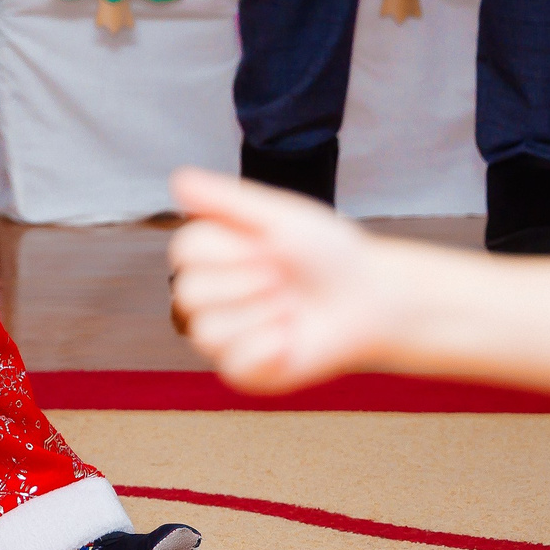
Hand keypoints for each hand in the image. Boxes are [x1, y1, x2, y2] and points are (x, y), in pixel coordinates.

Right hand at [168, 168, 391, 393]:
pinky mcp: (244, 370)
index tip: (267, 247)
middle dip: (246, 284)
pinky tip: (292, 339)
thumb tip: (177, 179)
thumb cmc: (328, 254)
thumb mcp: (279, 216)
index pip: (184, 251)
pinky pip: (232, 364)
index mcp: (215, 254)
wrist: (372, 300)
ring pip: (206, 332)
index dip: (228, 251)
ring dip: (260, 316)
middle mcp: (213, 294)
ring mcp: (226, 334)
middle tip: (283, 279)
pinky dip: (269, 349)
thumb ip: (225, 199)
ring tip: (291, 310)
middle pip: (188, 293)